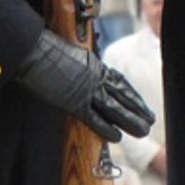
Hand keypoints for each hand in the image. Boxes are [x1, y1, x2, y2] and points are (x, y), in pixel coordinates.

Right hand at [16, 30, 154, 141]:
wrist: (34, 49)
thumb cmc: (45, 47)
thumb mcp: (67, 53)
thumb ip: (76, 65)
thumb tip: (75, 71)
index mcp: (93, 64)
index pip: (118, 81)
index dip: (131, 93)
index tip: (140, 103)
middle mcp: (93, 77)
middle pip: (121, 95)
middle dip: (137, 108)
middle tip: (150, 120)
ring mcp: (85, 90)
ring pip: (114, 108)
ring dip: (130, 120)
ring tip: (144, 130)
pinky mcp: (74, 102)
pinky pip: (94, 118)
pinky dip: (106, 128)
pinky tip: (117, 137)